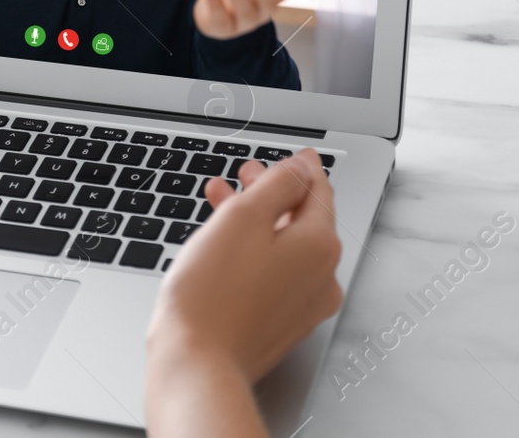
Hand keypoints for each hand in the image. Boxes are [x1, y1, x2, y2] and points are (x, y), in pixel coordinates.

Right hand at [145, 151, 342, 436]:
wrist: (197, 362)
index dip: (303, 168)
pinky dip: (254, 250)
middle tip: (250, 174)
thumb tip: (300, 170)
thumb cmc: (213, 294)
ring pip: (284, 246)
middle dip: (273, 192)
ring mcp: (302, 306)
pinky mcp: (279, 324)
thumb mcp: (243, 217)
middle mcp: (321, 278)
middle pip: (302, 220)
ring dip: (256, 219)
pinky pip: (274, 274)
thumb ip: (277, 185)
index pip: (319, 192)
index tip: (298, 156)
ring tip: (221, 201)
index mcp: (320, 246)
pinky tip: (224, 243)